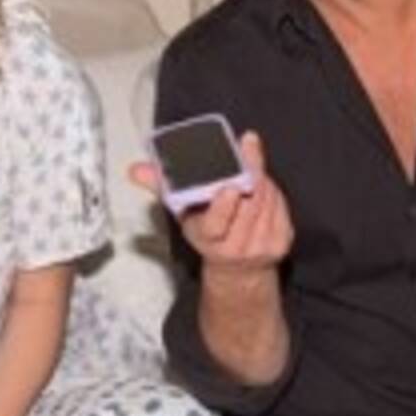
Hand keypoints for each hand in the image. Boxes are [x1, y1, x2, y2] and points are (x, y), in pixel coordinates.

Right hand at [130, 130, 293, 272]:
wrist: (238, 268)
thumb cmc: (208, 230)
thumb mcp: (182, 211)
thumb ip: (162, 185)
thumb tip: (134, 170)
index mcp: (206, 237)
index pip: (216, 224)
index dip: (224, 206)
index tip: (230, 186)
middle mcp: (235, 247)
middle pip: (248, 203)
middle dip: (250, 173)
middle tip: (247, 147)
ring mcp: (260, 248)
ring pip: (266, 199)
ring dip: (262, 179)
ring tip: (251, 171)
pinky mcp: (281, 244)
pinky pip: (281, 206)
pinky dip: (274, 192)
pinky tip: (263, 190)